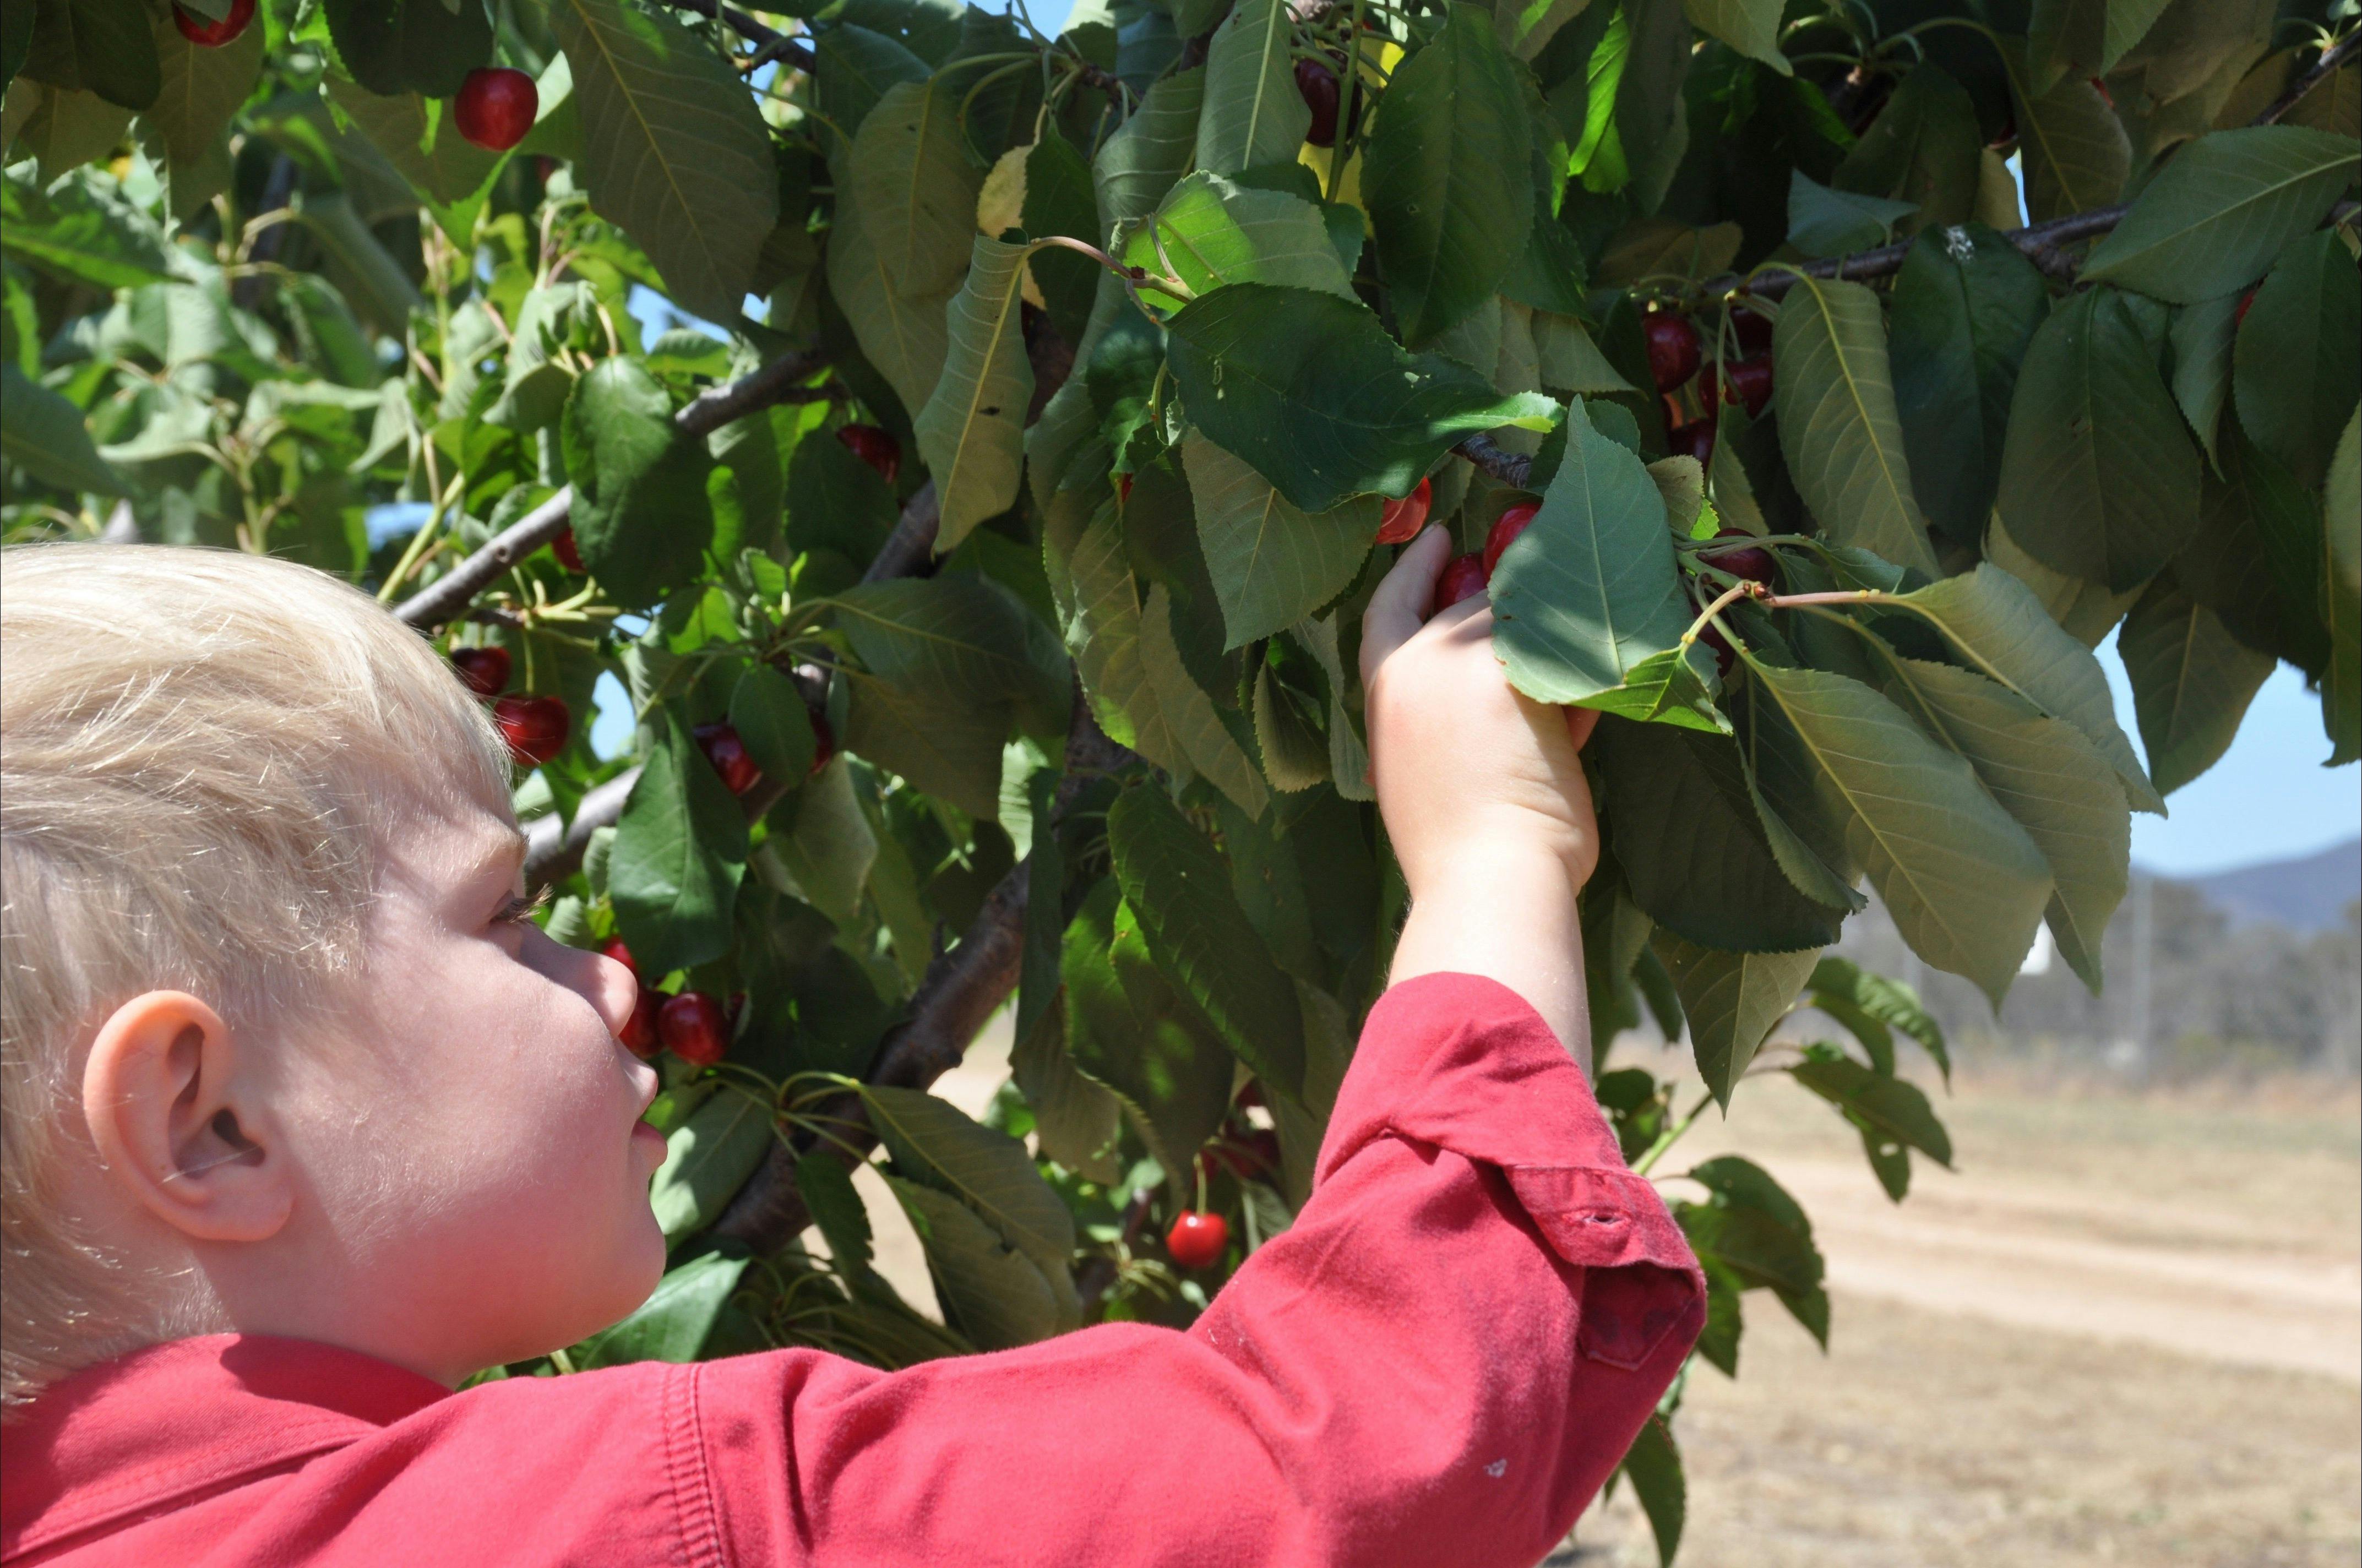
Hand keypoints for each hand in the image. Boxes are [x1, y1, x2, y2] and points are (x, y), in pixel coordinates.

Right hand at [1360, 526, 1600, 1063]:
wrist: (1487, 880)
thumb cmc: (1465, 852)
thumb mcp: (1428, 775)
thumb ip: (1449, 720)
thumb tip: (1502, 693)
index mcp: (1384, 698)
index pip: (1387, 609)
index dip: (1415, 571)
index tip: (1441, 540)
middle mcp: (1414, 669)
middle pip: (1464, 609)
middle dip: (1510, 607)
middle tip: (1556, 597)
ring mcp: (1463, 665)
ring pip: (1522, 618)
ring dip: (1561, 630)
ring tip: (1601, 627)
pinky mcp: (1520, 673)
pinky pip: (1567, 639)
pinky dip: (1595, 649)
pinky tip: (1627, 639)